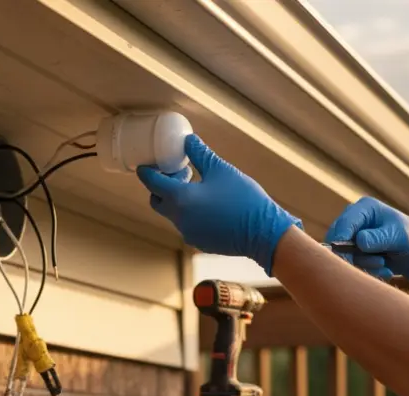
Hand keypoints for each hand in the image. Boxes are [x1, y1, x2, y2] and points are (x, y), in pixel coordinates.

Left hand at [137, 135, 300, 273]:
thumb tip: (188, 140)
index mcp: (180, 199)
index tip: (145, 165)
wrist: (264, 233)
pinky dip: (189, 212)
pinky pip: (187, 224)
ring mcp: (189, 233)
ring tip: (198, 186)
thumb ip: (200, 154)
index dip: (146, 172)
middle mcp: (180, 219)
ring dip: (177, 199)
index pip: (152, 183)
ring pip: (173, 214)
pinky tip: (208, 205)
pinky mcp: (199, 242)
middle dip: (160, 187)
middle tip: (179, 173)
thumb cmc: (243, 199)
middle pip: (157, 201)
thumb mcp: (221, 170)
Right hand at [325, 196, 408, 281]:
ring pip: (343, 256)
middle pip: (337, 241)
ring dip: (364, 266)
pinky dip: (366, 271)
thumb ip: (380, 238)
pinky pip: (350, 266)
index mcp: (364, 209)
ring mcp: (352, 237)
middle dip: (355, 257)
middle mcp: (354, 221)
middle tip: (379, 262)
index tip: (347, 257)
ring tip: (385, 266)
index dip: (340, 240)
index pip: (344, 223)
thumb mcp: (400, 237)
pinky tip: (384, 270)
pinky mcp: (353, 253)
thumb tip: (359, 241)